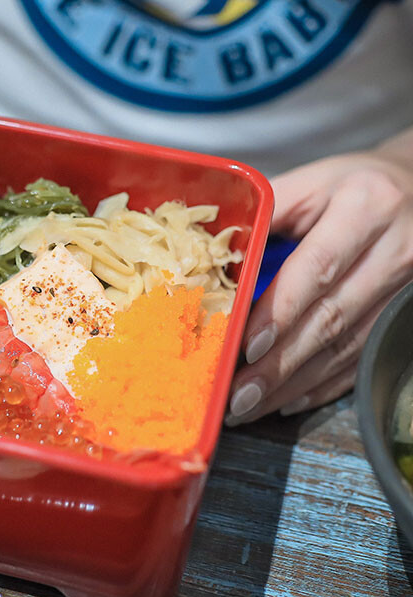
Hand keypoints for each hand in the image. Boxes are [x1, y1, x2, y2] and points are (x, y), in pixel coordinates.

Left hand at [226, 149, 412, 424]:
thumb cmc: (351, 187)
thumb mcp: (312, 183)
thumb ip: (265, 213)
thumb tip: (211, 255)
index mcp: (365, 207)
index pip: (317, 268)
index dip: (281, 311)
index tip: (247, 346)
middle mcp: (396, 249)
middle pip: (332, 317)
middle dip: (280, 363)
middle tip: (238, 396)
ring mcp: (408, 287)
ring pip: (347, 346)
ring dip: (295, 383)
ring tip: (251, 406)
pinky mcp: (407, 314)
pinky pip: (364, 357)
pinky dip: (324, 385)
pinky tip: (289, 400)